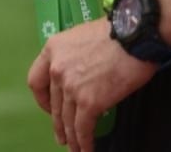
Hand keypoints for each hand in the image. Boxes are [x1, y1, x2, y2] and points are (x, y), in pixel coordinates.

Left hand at [29, 18, 153, 151]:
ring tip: (75, 148)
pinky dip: (84, 142)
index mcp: (52, 49)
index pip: (36, 80)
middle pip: (53, 104)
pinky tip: (87, 149)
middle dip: (58, 123)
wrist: (135, 35)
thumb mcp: (81, 37)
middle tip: (62, 136)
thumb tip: (80, 72)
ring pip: (67, 119)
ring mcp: (71, 87)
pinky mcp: (89, 102)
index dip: (42, 98)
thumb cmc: (116, 32)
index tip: (50, 108)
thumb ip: (73, 56)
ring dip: (71, 137)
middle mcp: (56, 68)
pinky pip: (83, 128)